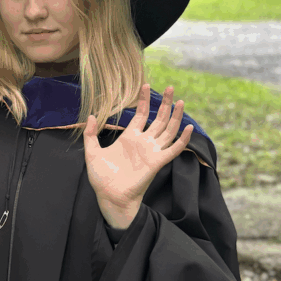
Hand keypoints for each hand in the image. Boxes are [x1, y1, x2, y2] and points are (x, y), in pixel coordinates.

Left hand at [83, 84, 193, 211]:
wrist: (109, 196)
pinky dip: (183, 140)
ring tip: (180, 101)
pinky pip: (174, 149)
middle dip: (164, 103)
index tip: (146, 85)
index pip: (141, 114)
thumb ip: (91, 134)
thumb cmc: (101, 177)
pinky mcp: (157, 162)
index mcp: (129, 138)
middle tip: (169, 87)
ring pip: (168, 130)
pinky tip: (188, 128)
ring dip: (175, 117)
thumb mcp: (91, 152)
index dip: (144, 100)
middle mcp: (143, 142)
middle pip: (158, 119)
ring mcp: (151, 151)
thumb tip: (92, 115)